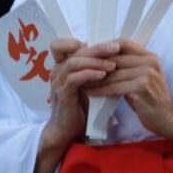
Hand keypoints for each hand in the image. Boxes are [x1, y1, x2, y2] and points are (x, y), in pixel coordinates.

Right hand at [33, 38, 117, 172]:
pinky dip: (89, 74)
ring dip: (95, 62)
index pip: (60, 45)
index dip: (76, 41)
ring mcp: (58, 82)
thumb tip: (108, 55)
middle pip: (74, 51)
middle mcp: (56, 71)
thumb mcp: (85, 85)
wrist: (67, 131)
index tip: (98, 45)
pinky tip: (103, 75)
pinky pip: (74, 79)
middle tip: (115, 48)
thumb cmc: (78, 107)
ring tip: (112, 65)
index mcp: (61, 66)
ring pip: (74, 63)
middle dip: (97, 48)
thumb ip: (90, 70)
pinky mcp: (62, 94)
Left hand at [88, 39, 172, 153]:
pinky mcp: (142, 88)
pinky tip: (90, 93)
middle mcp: (150, 62)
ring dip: (94, 79)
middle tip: (79, 69)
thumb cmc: (150, 99)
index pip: (123, 43)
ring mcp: (147, 74)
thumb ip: (127, 66)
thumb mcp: (141, 78)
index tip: (89, 54)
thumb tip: (102, 59)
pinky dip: (101, 90)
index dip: (105, 47)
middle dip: (95, 64)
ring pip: (113, 74)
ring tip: (81, 82)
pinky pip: (115, 87)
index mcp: (149, 56)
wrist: (168, 119)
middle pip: (115, 58)